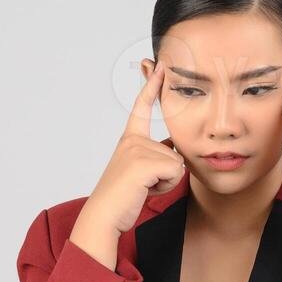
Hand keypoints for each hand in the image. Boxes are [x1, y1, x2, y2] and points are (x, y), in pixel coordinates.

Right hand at [72, 60, 187, 262]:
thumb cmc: (122, 198)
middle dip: (167, 173)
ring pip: (176, 163)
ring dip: (166, 182)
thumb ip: (155, 158)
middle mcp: (132, 140)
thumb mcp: (140, 172)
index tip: (158, 66)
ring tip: (143, 188)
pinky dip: (166, 186)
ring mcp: (137, 149)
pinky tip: (145, 190)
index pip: (141, 108)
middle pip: (173, 151)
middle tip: (143, 185)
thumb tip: (176, 154)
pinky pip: (175, 170)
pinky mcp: (143, 161)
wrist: (105, 215)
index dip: (151, 86)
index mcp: (129, 140)